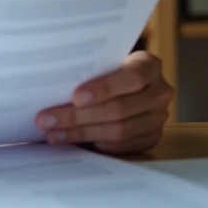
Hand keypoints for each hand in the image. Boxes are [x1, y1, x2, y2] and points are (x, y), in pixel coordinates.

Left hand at [35, 51, 171, 154]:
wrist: (130, 84)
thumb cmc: (109, 68)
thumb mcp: (105, 61)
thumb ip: (89, 69)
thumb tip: (51, 83)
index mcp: (149, 65)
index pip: (133, 77)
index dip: (104, 88)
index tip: (75, 97)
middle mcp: (159, 92)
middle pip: (119, 108)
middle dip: (78, 116)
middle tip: (47, 119)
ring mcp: (157, 118)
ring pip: (118, 131)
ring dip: (81, 133)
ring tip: (53, 133)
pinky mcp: (151, 138)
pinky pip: (121, 146)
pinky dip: (94, 143)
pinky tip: (71, 140)